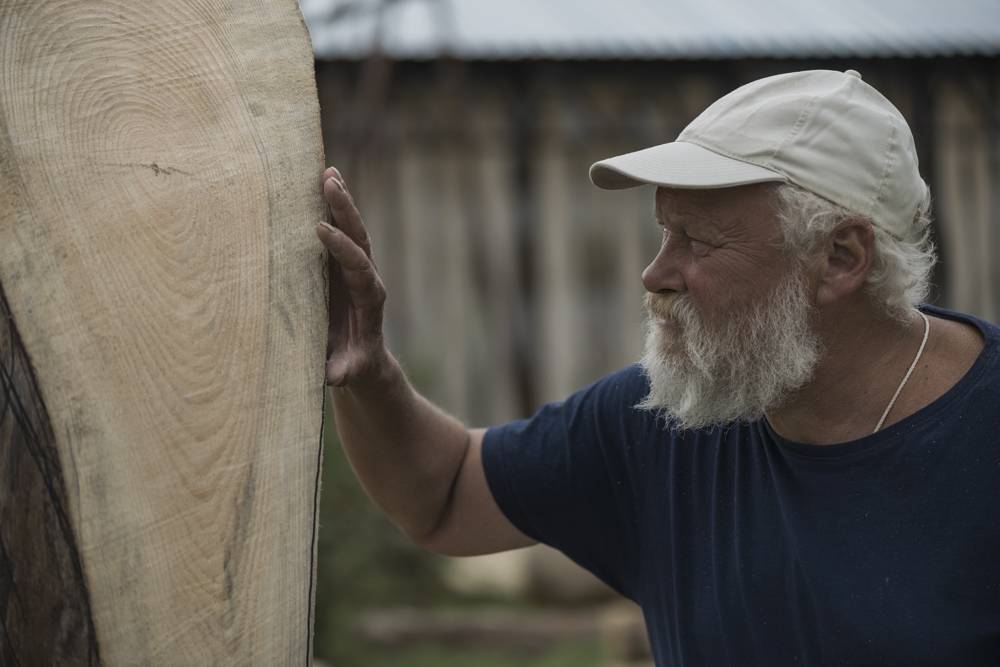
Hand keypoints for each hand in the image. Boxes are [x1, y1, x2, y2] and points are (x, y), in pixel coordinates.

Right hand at [316, 166, 387, 385]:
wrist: (363, 361)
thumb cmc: (353, 366)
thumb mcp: (349, 371)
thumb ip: (343, 370)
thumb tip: (336, 375)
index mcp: (370, 299)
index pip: (358, 267)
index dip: (342, 248)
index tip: (321, 229)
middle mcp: (367, 277)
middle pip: (360, 238)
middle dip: (345, 211)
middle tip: (329, 182)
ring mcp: (357, 268)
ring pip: (353, 229)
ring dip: (341, 201)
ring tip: (328, 172)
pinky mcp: (345, 265)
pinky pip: (341, 232)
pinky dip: (334, 208)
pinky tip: (323, 181)